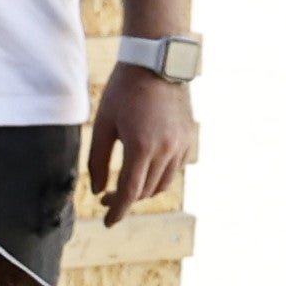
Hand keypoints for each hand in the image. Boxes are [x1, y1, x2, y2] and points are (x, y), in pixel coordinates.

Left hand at [88, 66, 193, 220]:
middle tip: (106, 197)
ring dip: (142, 191)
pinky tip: (143, 170)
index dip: (117, 211)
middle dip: (125, 200)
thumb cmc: (125, 90)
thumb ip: (98, 160)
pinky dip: (158, 177)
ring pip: (162, 184)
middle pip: (145, 191)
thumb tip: (98, 190)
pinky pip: (173, 170)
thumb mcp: (103, 123)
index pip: (130, 192)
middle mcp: (166, 150)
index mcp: (142, 146)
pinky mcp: (188, 139)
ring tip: (124, 186)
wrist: (157, 63)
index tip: (107, 222)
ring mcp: (180, 145)